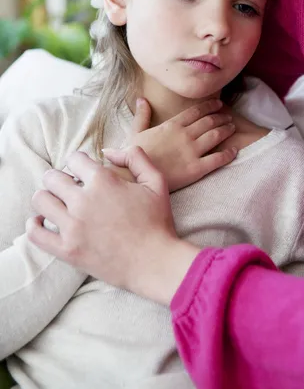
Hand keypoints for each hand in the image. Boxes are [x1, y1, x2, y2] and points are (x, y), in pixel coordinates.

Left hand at [27, 148, 199, 304]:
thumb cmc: (157, 222)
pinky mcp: (67, 249)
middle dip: (60, 178)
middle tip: (70, 187)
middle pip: (52, 177)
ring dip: (47, 197)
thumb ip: (134, 157)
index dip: (80, 163)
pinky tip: (43, 222)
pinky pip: (36, 234)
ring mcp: (73, 226)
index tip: (85, 172)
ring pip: (40, 200)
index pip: (74, 159)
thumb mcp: (156, 181)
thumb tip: (107, 151)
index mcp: (103, 181)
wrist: (154, 262)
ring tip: (58, 203)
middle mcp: (83, 201)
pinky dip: (35, 225)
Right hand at [103, 98, 236, 191]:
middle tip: (228, 117)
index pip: (196, 111)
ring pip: (216, 135)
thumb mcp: (135, 132)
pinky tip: (234, 150)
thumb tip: (141, 99)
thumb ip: (141, 115)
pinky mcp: (196, 169)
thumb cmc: (133, 156)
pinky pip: (217, 159)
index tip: (218, 105)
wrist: (133, 178)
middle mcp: (184, 135)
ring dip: (226, 129)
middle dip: (221, 117)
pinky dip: (228, 153)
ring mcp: (191, 151)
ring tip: (232, 127)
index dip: (209, 107)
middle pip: (209, 121)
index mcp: (171, 125)